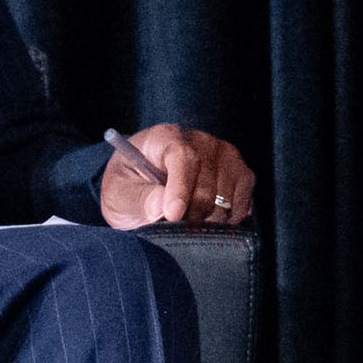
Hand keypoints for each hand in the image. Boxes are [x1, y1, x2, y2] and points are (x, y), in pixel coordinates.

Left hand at [101, 122, 256, 228]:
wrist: (145, 186)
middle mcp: (200, 140)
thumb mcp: (119, 194)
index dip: (180, 188)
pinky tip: (208, 218)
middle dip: (192, 213)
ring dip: (209, 219)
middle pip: (208, 182)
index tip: (173, 215)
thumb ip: (137, 198)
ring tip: (188, 221)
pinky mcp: (241, 174)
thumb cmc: (130, 186)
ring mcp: (225, 155)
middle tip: (174, 226)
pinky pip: (243, 204)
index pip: (182, 157)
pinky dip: (227, 220)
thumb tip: (160, 207)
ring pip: (227, 197)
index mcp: (165, 137)